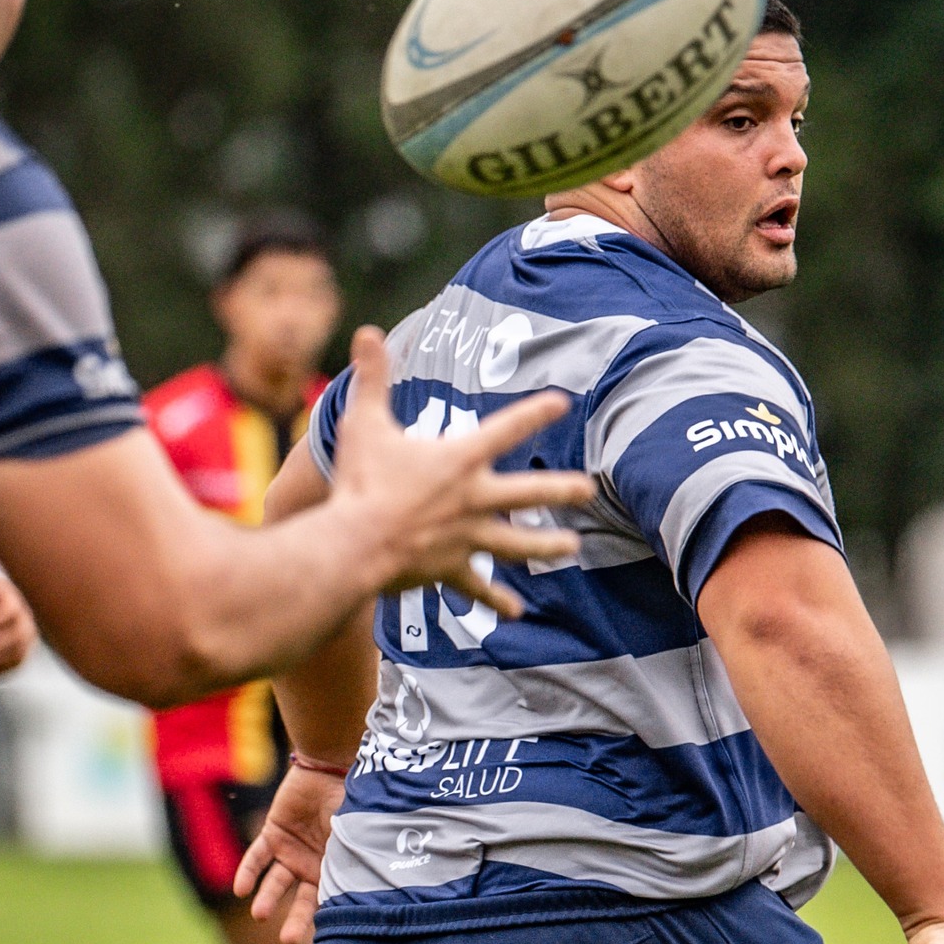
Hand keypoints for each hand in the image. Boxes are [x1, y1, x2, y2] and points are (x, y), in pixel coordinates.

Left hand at [233, 762, 343, 943]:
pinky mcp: (273, 834)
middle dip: (295, 921)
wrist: (329, 765)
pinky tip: (239, 889)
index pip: (330, 900)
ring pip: (277, 883)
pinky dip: (247, 872)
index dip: (326, 919)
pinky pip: (256, 857)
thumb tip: (357, 893)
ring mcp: (292, 850)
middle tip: (286, 941)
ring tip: (260, 914)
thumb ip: (351, 859)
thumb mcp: (354, 834)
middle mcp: (313, 865)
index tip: (323, 938)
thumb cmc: (349, 800)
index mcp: (337, 867)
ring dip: (268, 899)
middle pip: (303, 900)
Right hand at [330, 326, 592, 615]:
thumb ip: (372, 377)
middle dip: (562, 490)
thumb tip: (367, 331)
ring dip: (546, 545)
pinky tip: (515, 612)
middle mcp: (474, 499)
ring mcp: (467, 537)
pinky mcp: (450, 569)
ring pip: (517, 543)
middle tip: (589, 490)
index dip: (536, 413)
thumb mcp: (365, 423)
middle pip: (530, 493)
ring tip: (571, 548)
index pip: (507, 429)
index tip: (562, 402)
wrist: (354, 544)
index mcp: (460, 460)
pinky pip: (479, 586)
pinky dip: (496, 599)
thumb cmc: (361, 482)